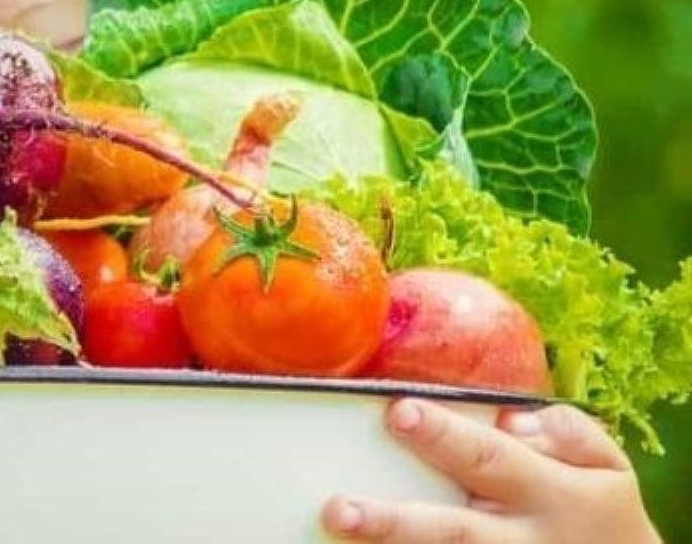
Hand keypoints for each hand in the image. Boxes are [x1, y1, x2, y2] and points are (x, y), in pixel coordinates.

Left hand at [321, 398, 660, 542]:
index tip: (397, 412)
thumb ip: (565, 432)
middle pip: (450, 532)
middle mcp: (520, 539)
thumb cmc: (599, 509)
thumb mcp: (607, 466)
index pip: (487, 458)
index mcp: (548, 494)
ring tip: (336, 534)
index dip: (442, 436)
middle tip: (338, 508)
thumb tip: (510, 419)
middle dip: (393, 523)